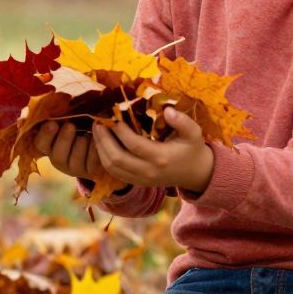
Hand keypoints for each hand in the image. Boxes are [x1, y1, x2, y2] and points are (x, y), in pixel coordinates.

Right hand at [37, 120, 102, 183]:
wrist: (96, 142)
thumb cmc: (78, 126)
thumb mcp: (66, 121)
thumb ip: (60, 118)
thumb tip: (56, 107)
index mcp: (48, 146)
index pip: (41, 143)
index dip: (45, 135)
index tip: (52, 123)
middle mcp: (59, 160)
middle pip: (58, 154)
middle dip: (64, 139)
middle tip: (70, 126)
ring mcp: (74, 169)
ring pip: (75, 158)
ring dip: (81, 143)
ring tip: (86, 132)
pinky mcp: (89, 171)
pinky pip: (91, 161)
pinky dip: (94, 148)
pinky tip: (96, 138)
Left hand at [89, 107, 214, 192]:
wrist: (195, 174)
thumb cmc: (192, 149)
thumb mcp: (194, 133)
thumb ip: (182, 121)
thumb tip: (167, 110)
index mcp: (161, 158)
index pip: (133, 145)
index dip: (120, 131)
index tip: (113, 117)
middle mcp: (148, 172)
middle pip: (117, 158)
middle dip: (103, 140)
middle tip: (98, 123)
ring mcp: (141, 180)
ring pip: (112, 168)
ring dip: (100, 149)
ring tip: (96, 131)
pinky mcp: (137, 183)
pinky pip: (114, 173)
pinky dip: (104, 159)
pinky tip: (102, 144)